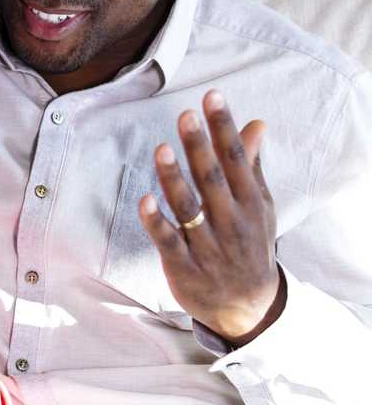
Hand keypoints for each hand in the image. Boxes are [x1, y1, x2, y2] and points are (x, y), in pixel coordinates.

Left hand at [139, 90, 283, 346]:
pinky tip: (144, 200)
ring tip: (162, 148)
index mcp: (250, 204)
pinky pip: (169, 242)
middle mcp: (232, 223)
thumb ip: (250, 164)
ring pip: (189, 208)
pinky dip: (157, 222)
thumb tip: (257, 123)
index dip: (224, 128)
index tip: (211, 96)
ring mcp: (209, 246)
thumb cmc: (249, 244)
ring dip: (175, 179)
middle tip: (185, 115)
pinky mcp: (185, 268)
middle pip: (213, 180)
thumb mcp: (259, 206)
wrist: (248, 307)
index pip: (236, 160)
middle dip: (199, 147)